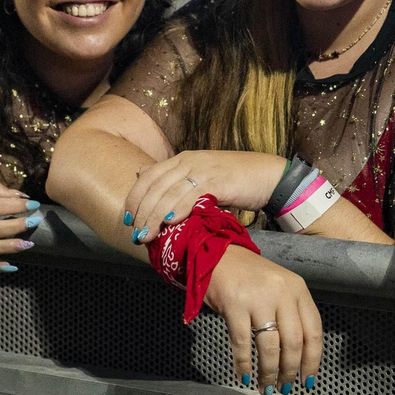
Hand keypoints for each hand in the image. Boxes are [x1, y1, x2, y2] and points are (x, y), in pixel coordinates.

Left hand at [123, 151, 286, 244]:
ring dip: (154, 216)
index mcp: (183, 158)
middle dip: (142, 212)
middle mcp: (190, 160)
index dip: (135, 197)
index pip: (149, 176)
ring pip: (170, 193)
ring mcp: (204, 169)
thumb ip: (173, 176)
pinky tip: (170, 222)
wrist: (267, 175)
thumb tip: (141, 173)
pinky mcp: (218, 180)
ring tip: (147, 236)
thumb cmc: (234, 179)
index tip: (127, 218)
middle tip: (135, 234)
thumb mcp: (200, 174)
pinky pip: (192, 194)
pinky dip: (178, 209)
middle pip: (156, 186)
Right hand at [204, 245, 322, 394]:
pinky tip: (244, 376)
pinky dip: (244, 364)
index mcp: (298, 290)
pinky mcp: (235, 305)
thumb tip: (299, 357)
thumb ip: (292, 314)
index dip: (312, 360)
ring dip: (269, 373)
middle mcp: (282, 293)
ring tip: (266, 387)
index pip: (314, 331)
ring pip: (270, 346)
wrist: (218, 254)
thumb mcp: (280, 287)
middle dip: (290, 371)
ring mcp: (258, 299)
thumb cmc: (250, 276)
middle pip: (294, 342)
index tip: (308, 380)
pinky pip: (242, 343)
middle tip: (284, 387)